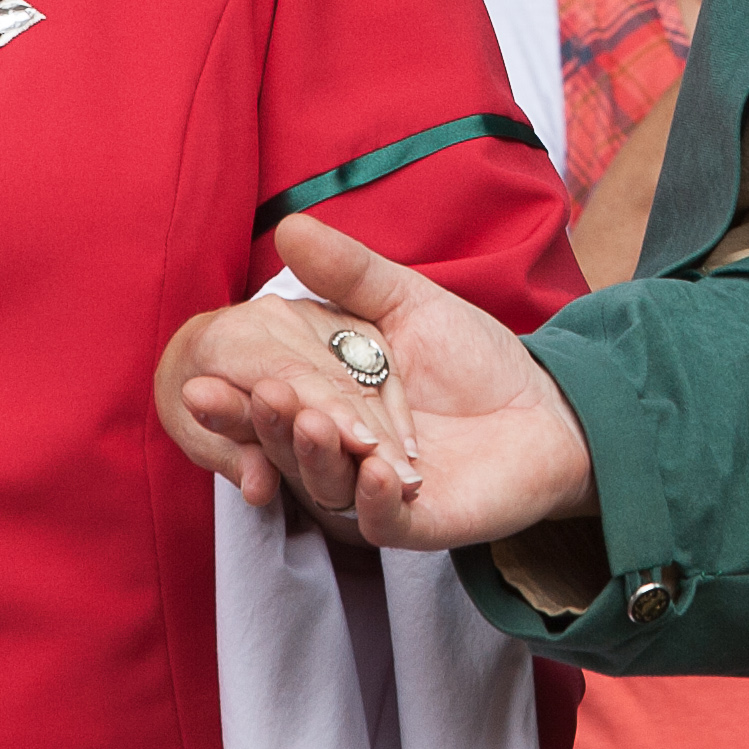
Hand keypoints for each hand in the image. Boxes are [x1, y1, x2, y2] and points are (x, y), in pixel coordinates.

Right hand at [156, 220, 597, 550]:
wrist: (549, 407)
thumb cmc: (473, 356)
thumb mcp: (408, 303)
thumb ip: (350, 274)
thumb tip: (288, 224)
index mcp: (323, 403)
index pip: (270, 401)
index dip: (235, 397)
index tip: (199, 382)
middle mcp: (337, 453)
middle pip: (287, 444)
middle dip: (264, 423)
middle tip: (245, 398)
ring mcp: (372, 492)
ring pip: (327, 485)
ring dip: (314, 455)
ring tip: (315, 421)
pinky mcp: (416, 523)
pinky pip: (384, 522)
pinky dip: (375, 500)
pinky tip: (378, 471)